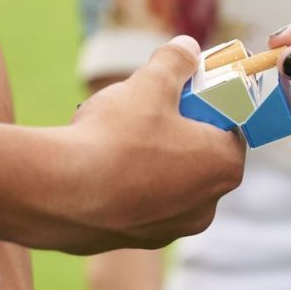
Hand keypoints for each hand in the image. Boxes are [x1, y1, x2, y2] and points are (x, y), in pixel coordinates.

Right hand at [41, 36, 244, 253]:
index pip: (231, 128)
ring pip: (169, 182)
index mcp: (224, 167)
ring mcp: (173, 228)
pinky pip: (140, 203)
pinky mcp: (138, 241)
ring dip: (152, 160)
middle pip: (199, 156)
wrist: (59, 194)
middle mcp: (207, 206)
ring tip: (117, 138)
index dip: (209, 106)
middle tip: (148, 111)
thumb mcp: (150, 85)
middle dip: (178, 133)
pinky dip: (128, 185)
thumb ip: (174, 63)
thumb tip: (187, 48)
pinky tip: (101, 168)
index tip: (185, 94)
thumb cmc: (116, 139)